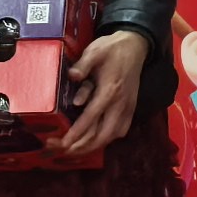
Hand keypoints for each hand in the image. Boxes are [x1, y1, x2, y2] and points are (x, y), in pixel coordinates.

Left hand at [62, 29, 149, 155]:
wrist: (136, 46)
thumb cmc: (111, 49)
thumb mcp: (94, 51)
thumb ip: (83, 65)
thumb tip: (73, 77)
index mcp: (110, 90)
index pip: (91, 118)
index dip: (76, 133)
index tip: (62, 143)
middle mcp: (120, 104)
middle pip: (102, 134)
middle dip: (82, 146)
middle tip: (60, 150)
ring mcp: (128, 108)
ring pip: (111, 136)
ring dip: (92, 146)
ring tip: (73, 150)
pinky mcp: (131, 109)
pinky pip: (119, 131)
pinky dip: (105, 140)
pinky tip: (93, 142)